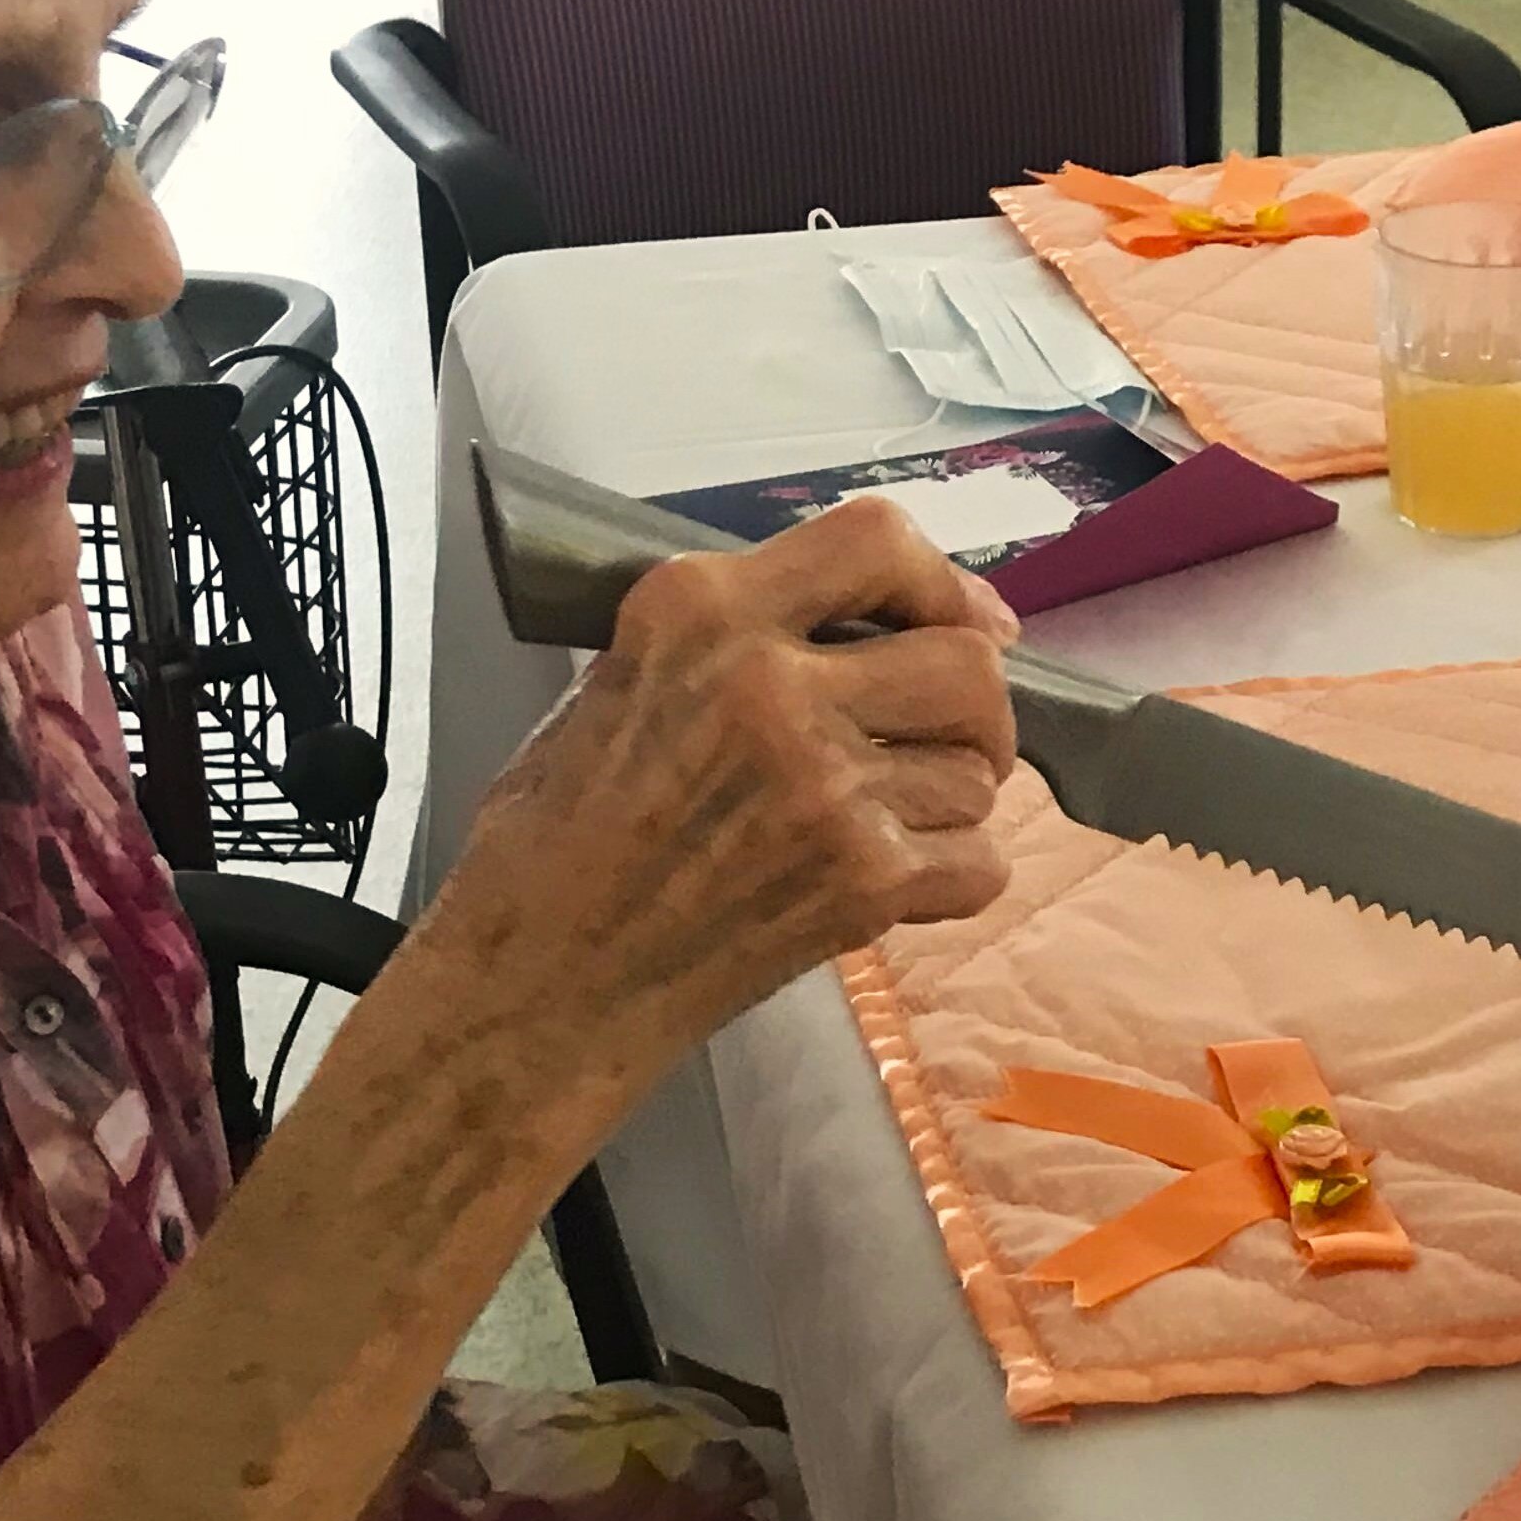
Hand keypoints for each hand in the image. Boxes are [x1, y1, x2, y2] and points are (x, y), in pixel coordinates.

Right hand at [425, 501, 1022, 1111]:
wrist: (542, 980)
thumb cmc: (558, 837)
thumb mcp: (617, 680)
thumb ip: (738, 636)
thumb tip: (872, 624)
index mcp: (701, 611)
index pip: (878, 540)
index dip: (944, 584)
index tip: (965, 621)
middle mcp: (771, 683)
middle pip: (967, 663)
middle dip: (975, 706)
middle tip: (941, 737)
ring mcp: (825, 786)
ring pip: (979, 770)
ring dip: (953, 797)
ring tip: (892, 817)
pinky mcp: (860, 880)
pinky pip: (979, 861)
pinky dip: (951, 876)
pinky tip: (892, 881)